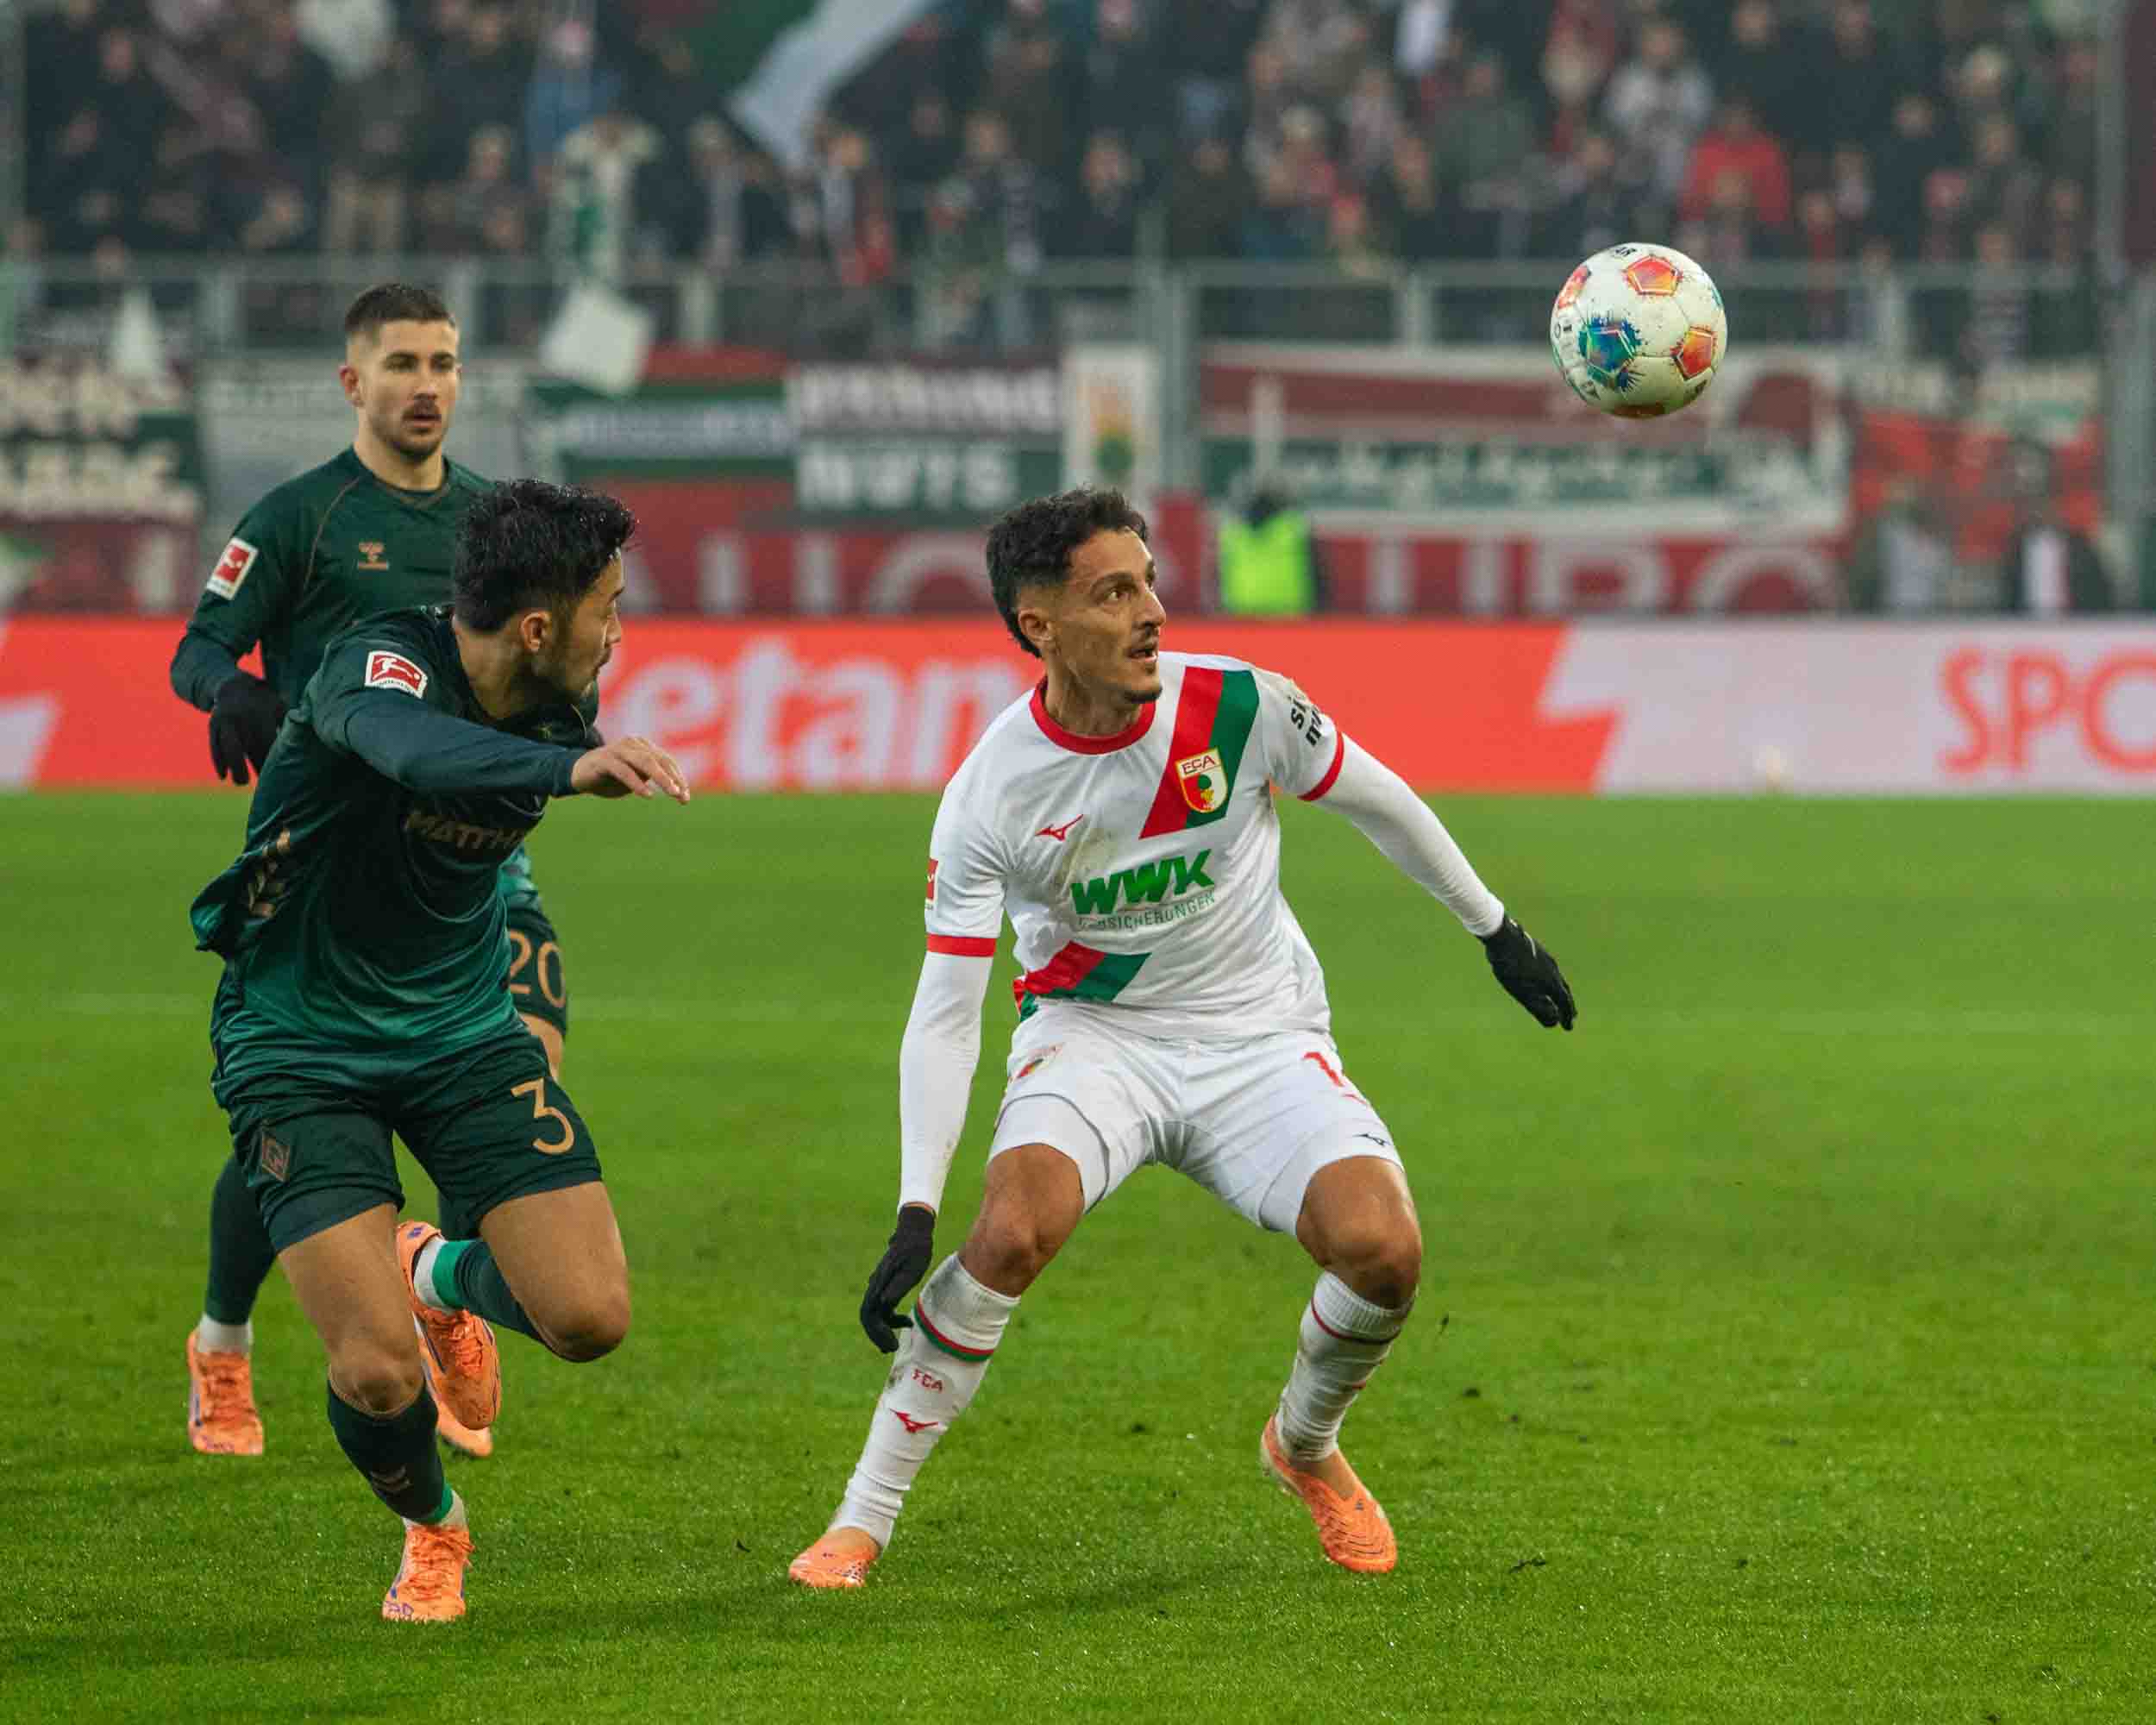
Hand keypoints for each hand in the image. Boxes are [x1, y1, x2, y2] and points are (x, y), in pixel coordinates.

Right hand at [208, 673, 286, 784]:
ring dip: (235, 766)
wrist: (233, 684)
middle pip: (250, 746)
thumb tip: (309, 739)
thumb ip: (289, 722)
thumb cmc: (264, 701)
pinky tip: (222, 776)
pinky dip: (218, 761)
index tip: (280, 774)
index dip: (273, 758)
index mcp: (261, 712)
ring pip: (229, 746)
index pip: (268, 740)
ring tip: (241, 783)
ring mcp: (225, 720)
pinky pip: (213, 744)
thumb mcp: (279, 706)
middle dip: (258, 766)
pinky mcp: (213, 725)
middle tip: (266, 786)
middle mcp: (241, 716)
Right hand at [569, 735, 690, 802]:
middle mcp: (632, 744)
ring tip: (672, 792)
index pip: (666, 761)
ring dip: (661, 778)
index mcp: (643, 747)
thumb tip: (679, 790)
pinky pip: (624, 771)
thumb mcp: (636, 779)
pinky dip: (637, 783)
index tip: (685, 797)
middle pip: (659, 760)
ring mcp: (618, 750)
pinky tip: (647, 795)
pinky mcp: (604, 760)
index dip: (678, 778)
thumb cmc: (610, 777)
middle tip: (682, 796)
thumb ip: (653, 779)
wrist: (578, 774)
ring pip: (645, 761)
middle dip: (673, 778)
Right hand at [859, 1204, 935, 1352]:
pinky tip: (907, 1322)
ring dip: (883, 1330)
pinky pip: (882, 1308)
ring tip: (896, 1342)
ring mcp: (879, 1286)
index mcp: (879, 1283)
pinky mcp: (885, 1285)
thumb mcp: (912, 1269)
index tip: (891, 1344)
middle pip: (868, 1317)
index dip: (877, 1332)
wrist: (913, 1231)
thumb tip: (884, 1303)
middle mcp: (875, 1286)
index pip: (869, 1315)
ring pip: (874, 1314)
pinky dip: (891, 1319)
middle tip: (891, 1348)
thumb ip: (898, 1285)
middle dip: (877, 1335)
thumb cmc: (916, 1249)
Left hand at [1481, 917, 1576, 1029]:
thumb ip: (1538, 1008)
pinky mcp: (1537, 952)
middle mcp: (1553, 970)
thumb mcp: (1523, 993)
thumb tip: (1554, 1022)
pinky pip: (1549, 970)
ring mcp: (1546, 959)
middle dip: (1567, 1005)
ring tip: (1557, 998)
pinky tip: (1542, 979)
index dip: (1567, 1016)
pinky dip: (1551, 981)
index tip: (1568, 1027)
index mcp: (1551, 982)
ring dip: (1559, 992)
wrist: (1503, 937)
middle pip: (1564, 990)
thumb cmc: (1511, 968)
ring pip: (1557, 979)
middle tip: (1570, 1016)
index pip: (1565, 1002)